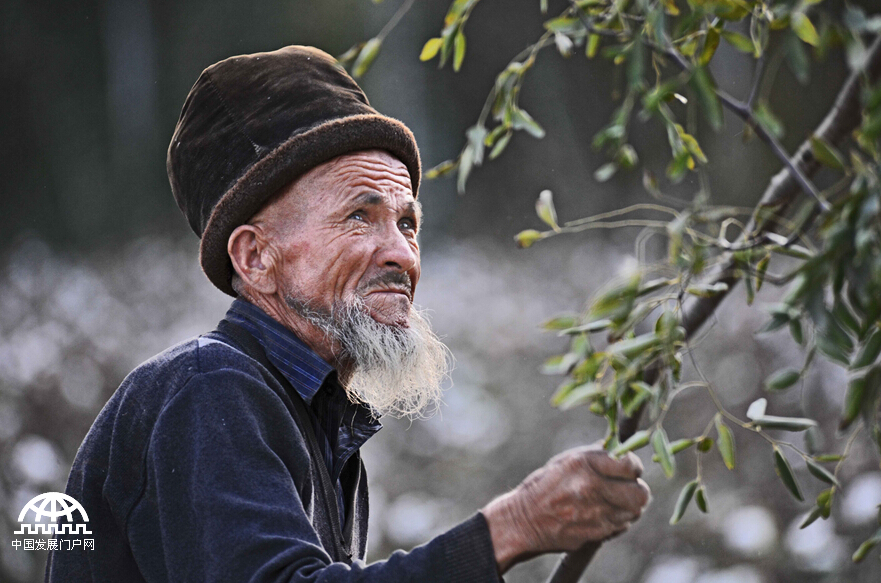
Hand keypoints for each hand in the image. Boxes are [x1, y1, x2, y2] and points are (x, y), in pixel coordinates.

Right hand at [480, 444, 649, 573]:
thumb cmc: (545, 486)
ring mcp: (595, 513)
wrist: (524, 521)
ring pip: (634, 511)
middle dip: (637, 489)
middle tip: (627, 488)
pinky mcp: (596, 532)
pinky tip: (602, 514)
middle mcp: (591, 487)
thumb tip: (621, 448)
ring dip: (629, 506)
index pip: (629, 464)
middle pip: (640, 493)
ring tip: (613, 501)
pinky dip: (617, 520)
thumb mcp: (566, 460)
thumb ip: (597, 456)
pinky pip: (622, 525)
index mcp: (583, 463)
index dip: (633, 466)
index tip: (629, 468)